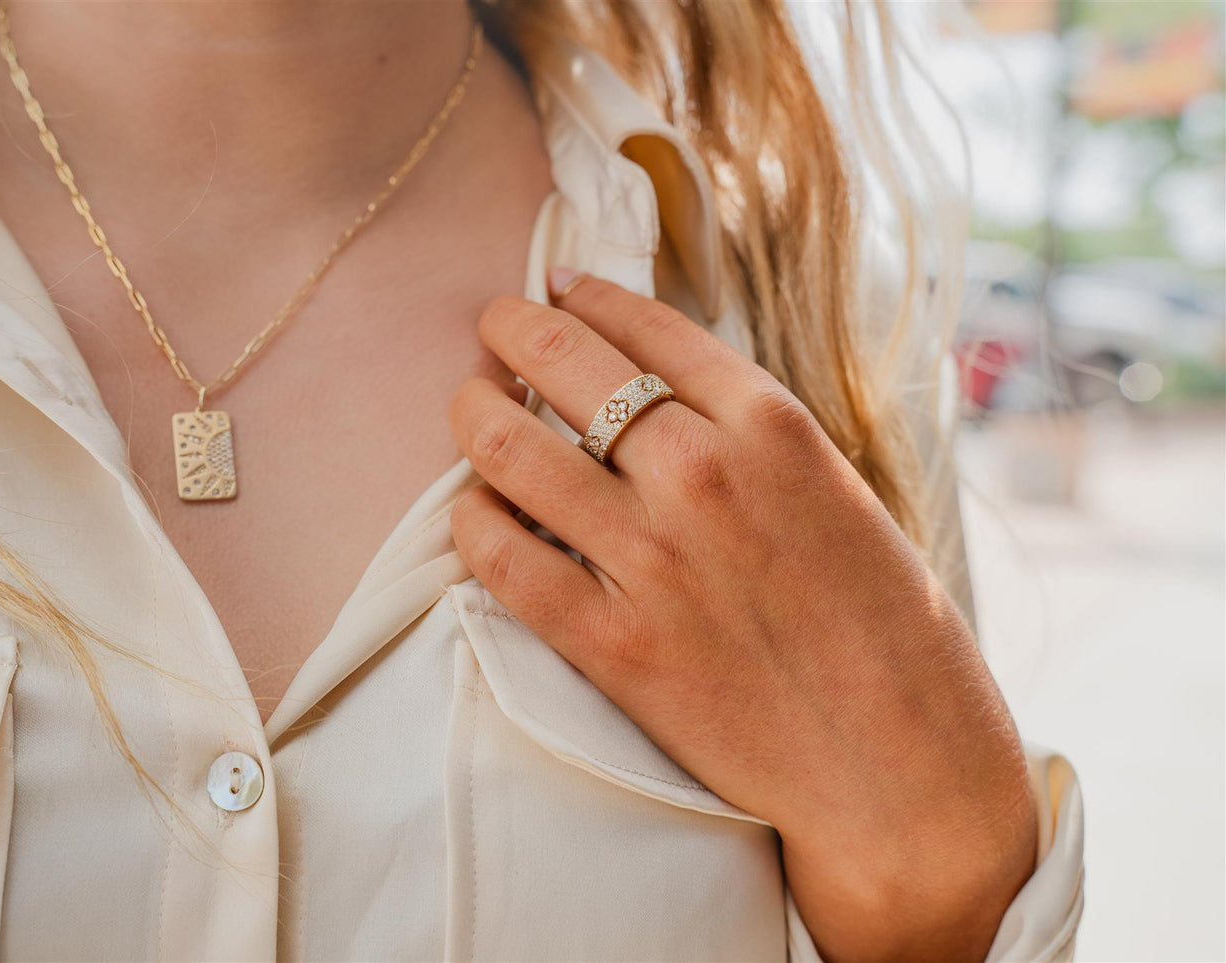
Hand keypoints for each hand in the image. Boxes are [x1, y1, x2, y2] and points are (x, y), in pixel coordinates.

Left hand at [448, 270, 1037, 961]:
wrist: (902, 772)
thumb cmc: (893, 636)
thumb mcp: (842, 497)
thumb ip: (755, 441)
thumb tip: (662, 396)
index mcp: (774, 427)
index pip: (646, 326)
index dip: (586, 297)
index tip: (557, 289)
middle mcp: (703, 473)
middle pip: (565, 363)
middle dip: (510, 330)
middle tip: (493, 330)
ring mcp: (651, 558)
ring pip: (511, 448)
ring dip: (473, 414)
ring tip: (471, 410)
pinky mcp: (611, 643)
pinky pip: (499, 557)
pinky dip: (471, 520)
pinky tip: (475, 509)